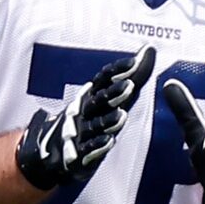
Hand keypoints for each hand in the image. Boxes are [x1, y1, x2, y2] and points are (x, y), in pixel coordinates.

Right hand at [17, 45, 153, 189]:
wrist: (55, 150)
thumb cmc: (91, 118)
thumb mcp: (110, 97)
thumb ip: (132, 76)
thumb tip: (149, 49)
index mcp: (93, 94)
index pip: (104, 79)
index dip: (118, 70)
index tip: (135, 61)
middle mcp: (86, 110)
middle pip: (100, 100)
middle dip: (114, 92)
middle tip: (129, 85)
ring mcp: (82, 131)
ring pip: (96, 124)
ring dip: (108, 120)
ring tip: (121, 115)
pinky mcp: (81, 154)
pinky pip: (89, 149)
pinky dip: (98, 146)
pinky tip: (109, 141)